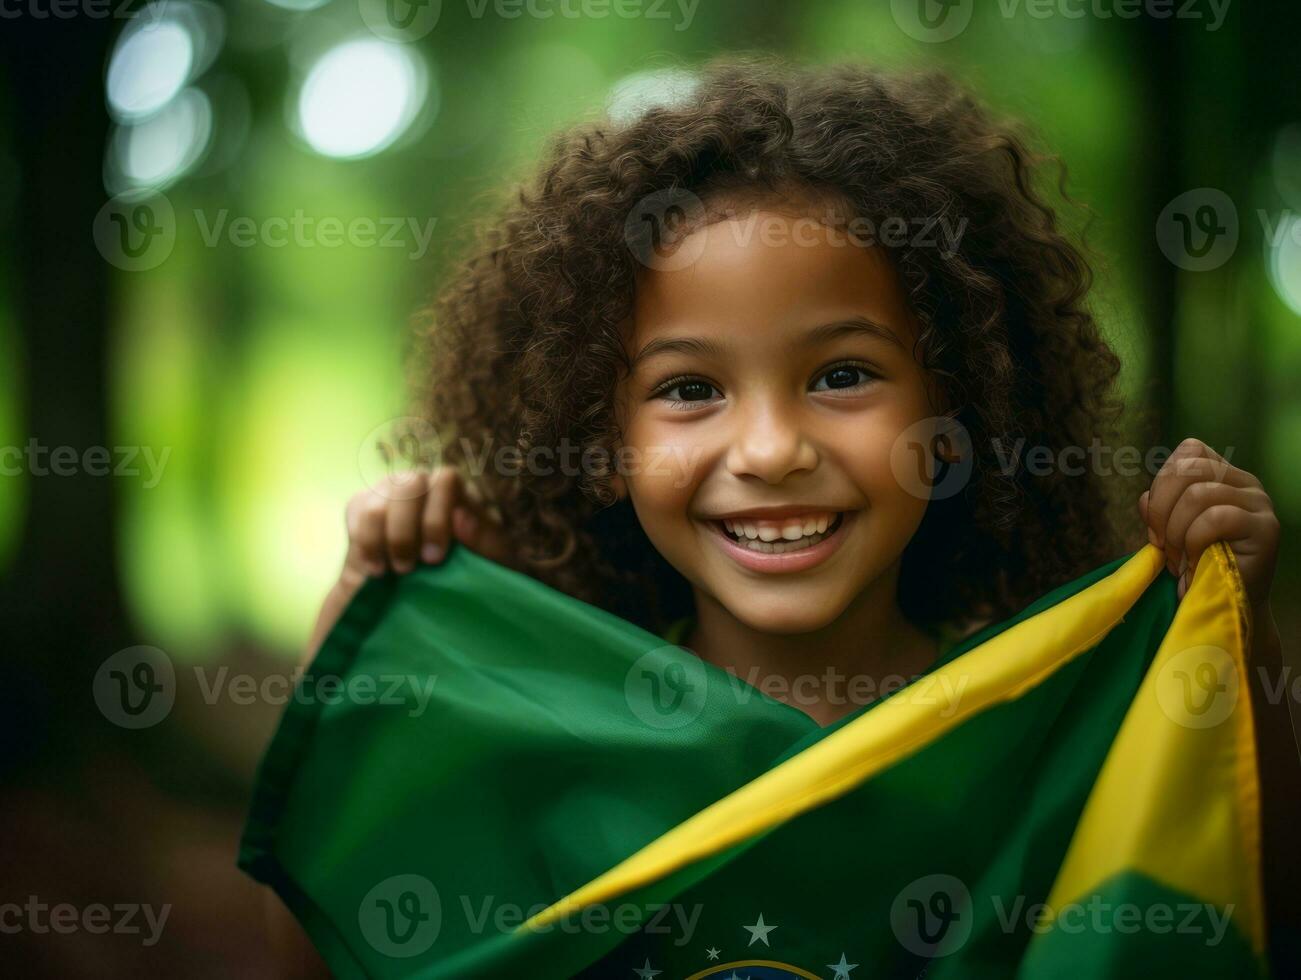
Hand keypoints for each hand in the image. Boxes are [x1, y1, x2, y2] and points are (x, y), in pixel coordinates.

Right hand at [303, 468, 514, 662]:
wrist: (426, 597)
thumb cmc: (469, 574)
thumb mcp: (489, 563)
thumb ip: (483, 540)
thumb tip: (460, 516)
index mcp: (456, 491)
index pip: (445, 480)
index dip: (437, 517)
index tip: (434, 558)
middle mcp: (421, 484)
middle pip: (408, 484)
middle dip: (405, 530)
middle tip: (409, 568)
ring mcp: (389, 491)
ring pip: (378, 501)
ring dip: (382, 539)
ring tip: (392, 571)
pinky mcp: (362, 506)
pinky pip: (357, 511)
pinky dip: (364, 543)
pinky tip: (376, 569)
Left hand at [1138, 438, 1279, 611]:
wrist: (1225, 604)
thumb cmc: (1197, 564)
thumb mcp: (1169, 530)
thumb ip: (1157, 507)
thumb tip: (1146, 499)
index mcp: (1224, 475)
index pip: (1190, 450)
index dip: (1162, 483)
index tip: (1155, 523)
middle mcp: (1245, 482)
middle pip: (1188, 467)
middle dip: (1162, 509)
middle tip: (1161, 545)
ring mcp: (1259, 503)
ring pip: (1198, 494)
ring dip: (1176, 532)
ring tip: (1178, 559)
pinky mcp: (1266, 528)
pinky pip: (1215, 518)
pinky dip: (1194, 542)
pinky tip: (1195, 562)